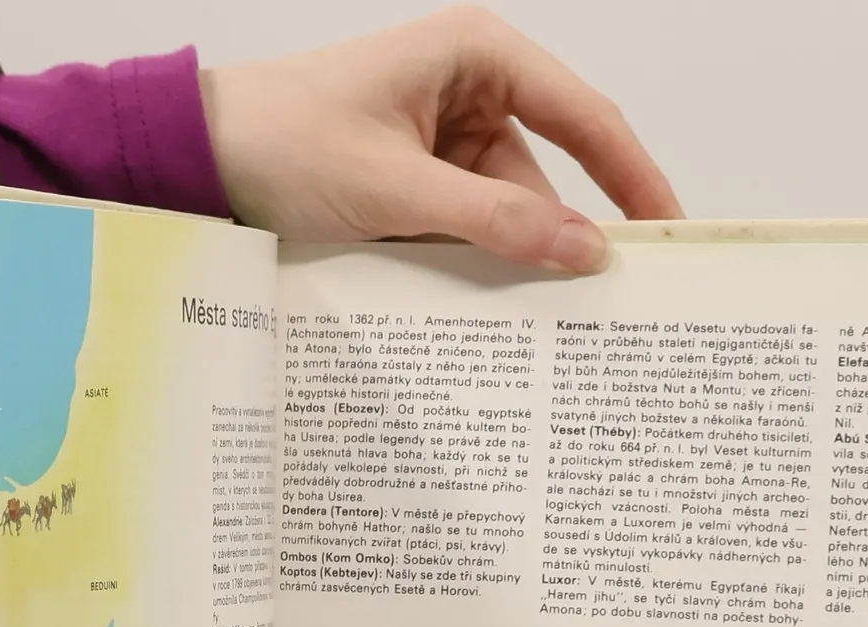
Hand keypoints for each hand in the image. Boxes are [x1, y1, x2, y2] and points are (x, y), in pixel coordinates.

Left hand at [201, 7, 681, 272]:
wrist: (196, 163)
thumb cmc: (281, 141)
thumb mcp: (396, 189)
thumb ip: (495, 221)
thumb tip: (585, 252)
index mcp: (478, 56)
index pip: (586, 119)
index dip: (636, 179)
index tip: (672, 234)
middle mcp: (469, 92)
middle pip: (550, 180)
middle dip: (569, 242)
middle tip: (613, 312)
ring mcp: (443, 144)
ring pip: (508, 218)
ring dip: (513, 268)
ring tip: (541, 328)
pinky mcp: (417, 189)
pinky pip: (468, 235)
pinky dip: (474, 272)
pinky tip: (487, 316)